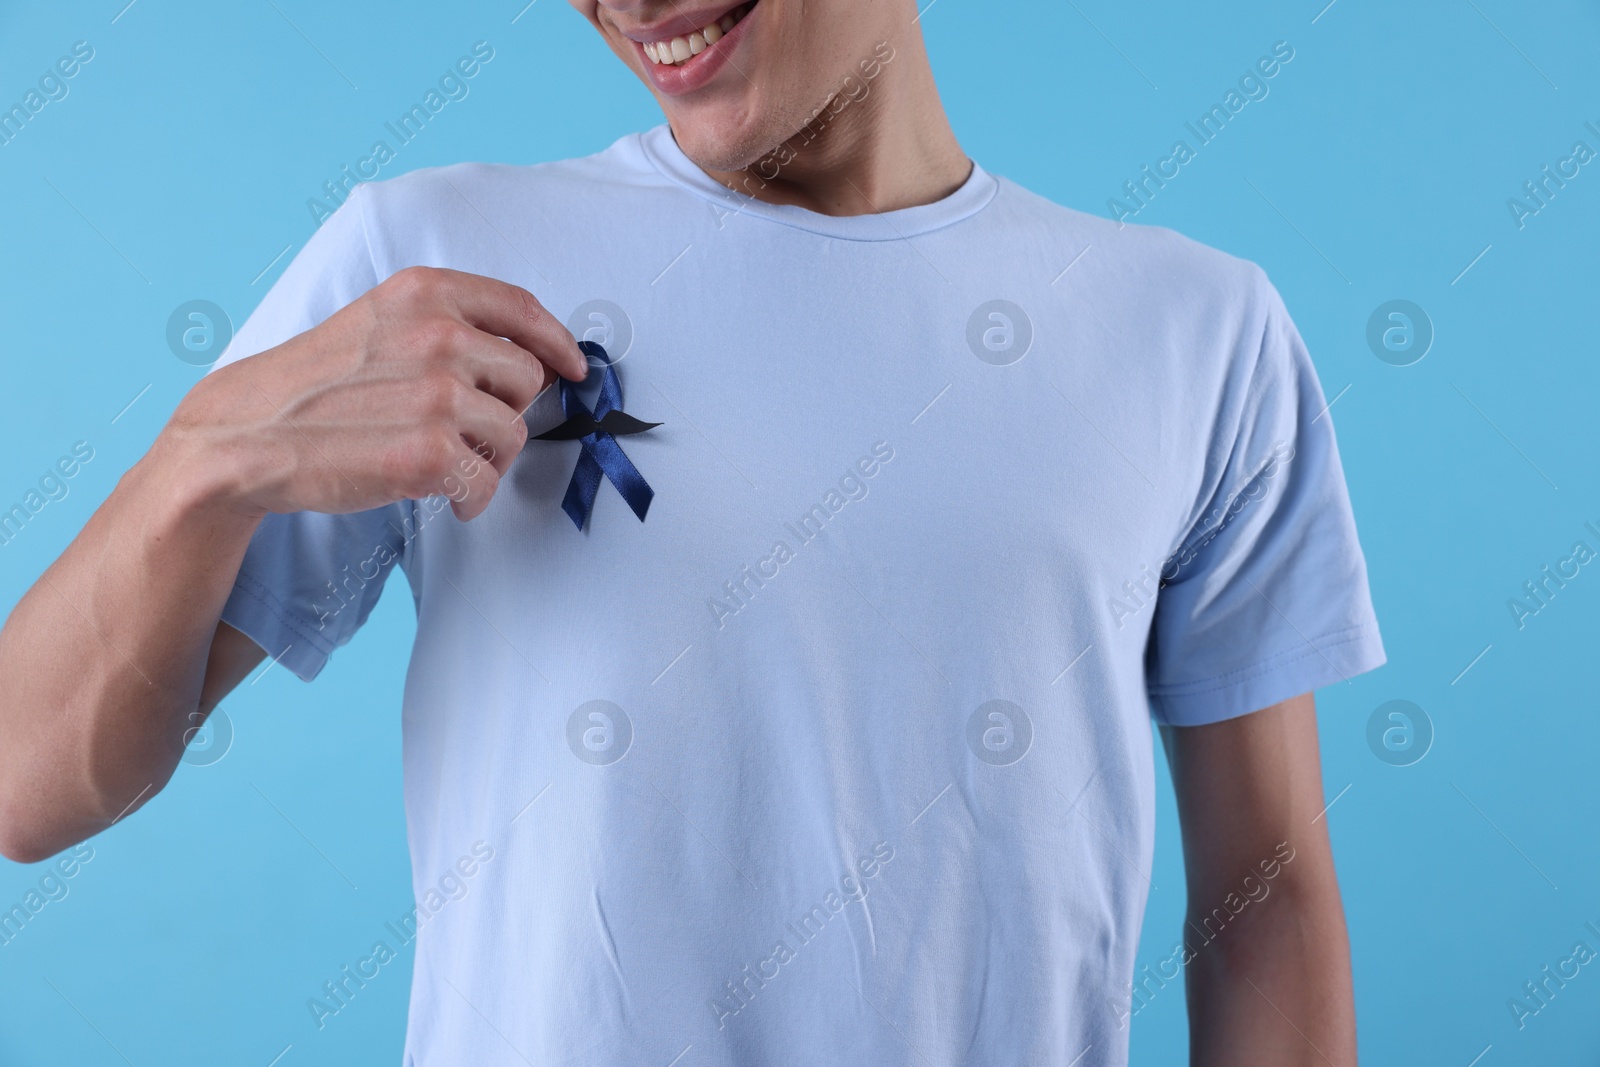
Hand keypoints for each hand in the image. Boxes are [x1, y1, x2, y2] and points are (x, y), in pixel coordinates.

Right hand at [163, 267, 587, 521]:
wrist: (246, 434)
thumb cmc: (316, 386)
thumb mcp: (378, 324)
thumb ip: (446, 327)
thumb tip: (530, 360)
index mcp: (425, 293)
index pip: (521, 308)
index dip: (557, 342)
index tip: (573, 369)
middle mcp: (439, 335)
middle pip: (527, 379)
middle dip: (507, 413)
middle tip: (468, 435)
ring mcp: (437, 394)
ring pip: (514, 435)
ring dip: (489, 460)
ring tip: (448, 467)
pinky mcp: (430, 453)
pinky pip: (487, 481)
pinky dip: (472, 497)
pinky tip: (445, 497)